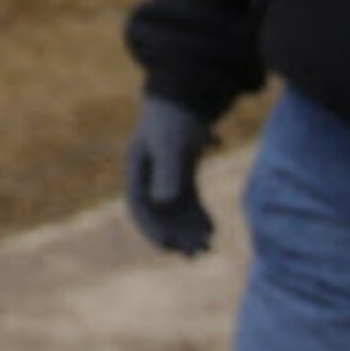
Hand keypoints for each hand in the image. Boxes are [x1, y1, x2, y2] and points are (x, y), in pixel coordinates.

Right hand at [124, 95, 215, 254]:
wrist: (188, 96)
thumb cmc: (174, 119)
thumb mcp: (170, 145)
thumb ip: (166, 172)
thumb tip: (162, 203)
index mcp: (137, 169)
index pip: (139, 207)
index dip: (151, 229)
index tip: (167, 247)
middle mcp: (149, 176)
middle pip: (159, 214)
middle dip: (175, 236)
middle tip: (195, 254)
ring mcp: (166, 176)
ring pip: (175, 212)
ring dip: (188, 230)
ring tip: (207, 247)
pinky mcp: (183, 174)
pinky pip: (189, 203)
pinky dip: (198, 217)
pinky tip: (212, 229)